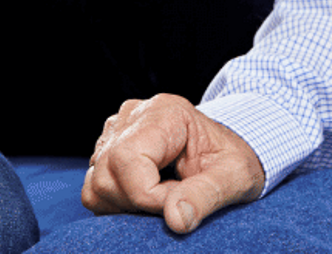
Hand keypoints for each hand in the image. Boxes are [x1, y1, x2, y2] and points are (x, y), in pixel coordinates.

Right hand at [81, 95, 265, 234]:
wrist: (229, 151)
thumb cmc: (236, 159)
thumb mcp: (235, 177)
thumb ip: (206, 195)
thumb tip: (176, 219)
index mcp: (165, 113)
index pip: (128, 160)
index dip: (148, 196)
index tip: (179, 205)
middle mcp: (134, 116)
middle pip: (106, 173)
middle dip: (138, 202)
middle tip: (175, 202)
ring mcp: (116, 131)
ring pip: (96, 184)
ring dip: (127, 205)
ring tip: (164, 198)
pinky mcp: (108, 149)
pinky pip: (96, 188)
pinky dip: (119, 203)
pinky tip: (149, 196)